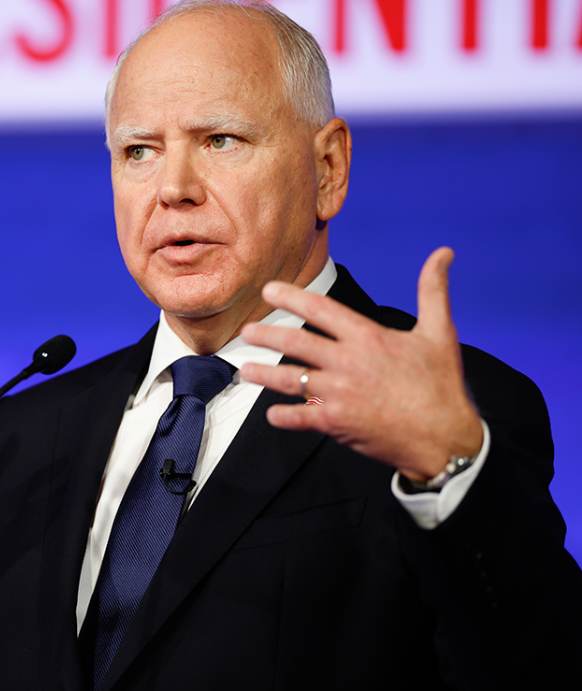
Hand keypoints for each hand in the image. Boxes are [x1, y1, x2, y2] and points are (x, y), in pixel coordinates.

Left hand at [238, 248, 481, 482]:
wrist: (446, 439)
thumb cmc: (442, 386)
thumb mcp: (440, 333)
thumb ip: (433, 291)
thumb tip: (443, 253)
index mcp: (368, 337)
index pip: (321, 308)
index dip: (291, 296)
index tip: (269, 290)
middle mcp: (348, 362)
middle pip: (296, 342)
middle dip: (266, 334)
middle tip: (246, 331)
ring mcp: (339, 394)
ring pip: (289, 379)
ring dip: (263, 374)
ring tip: (244, 370)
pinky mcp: (337, 423)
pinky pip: (300, 417)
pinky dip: (283, 416)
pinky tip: (272, 413)